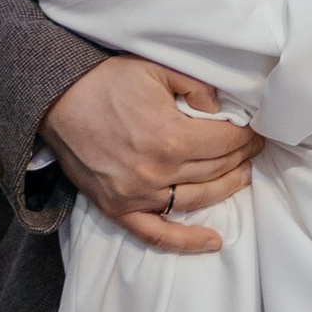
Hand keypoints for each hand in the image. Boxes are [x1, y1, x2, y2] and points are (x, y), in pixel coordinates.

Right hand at [40, 57, 253, 254]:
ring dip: (226, 189)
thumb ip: (196, 86)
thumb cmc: (106, 81)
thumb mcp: (156, 69)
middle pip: (216, 169)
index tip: (255, 131)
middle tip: (252, 148)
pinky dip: (186, 242)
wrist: (56, 100)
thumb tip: (221, 110)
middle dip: (241, 157)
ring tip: (242, 177)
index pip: (226, 142)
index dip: (246, 135)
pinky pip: (156, 234)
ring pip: (198, 200)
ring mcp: (137, 195)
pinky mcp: (118, 209)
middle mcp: (158, 172)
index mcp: (171, 136)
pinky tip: (213, 242)